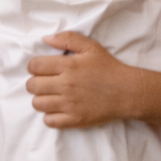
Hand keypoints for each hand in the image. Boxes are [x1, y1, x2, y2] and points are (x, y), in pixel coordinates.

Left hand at [25, 31, 141, 128]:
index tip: (42, 69)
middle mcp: (66, 85)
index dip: (35, 66)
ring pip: (37, 104)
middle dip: (36, 83)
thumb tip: (45, 39)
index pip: (34, 66)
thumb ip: (67, 39)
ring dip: (41, 99)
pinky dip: (50, 116)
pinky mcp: (75, 120)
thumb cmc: (109, 68)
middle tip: (46, 82)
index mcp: (68, 65)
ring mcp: (69, 104)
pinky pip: (49, 121)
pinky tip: (58, 109)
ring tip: (51, 96)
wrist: (128, 92)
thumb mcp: (90, 47)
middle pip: (32, 86)